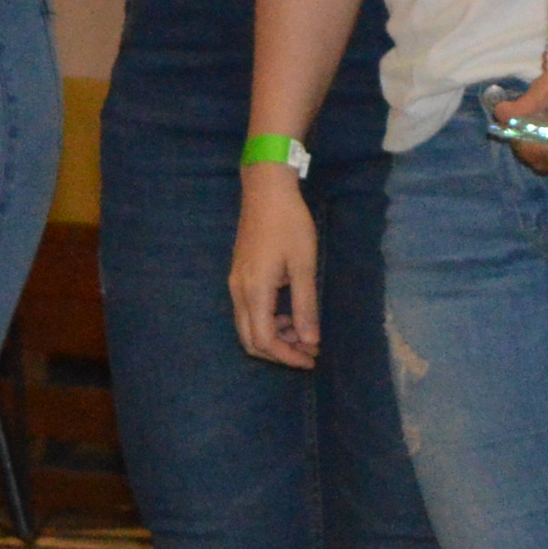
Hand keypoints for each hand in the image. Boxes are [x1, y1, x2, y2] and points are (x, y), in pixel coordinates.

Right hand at [227, 162, 319, 365]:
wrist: (266, 190)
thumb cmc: (289, 223)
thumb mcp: (304, 265)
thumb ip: (305, 305)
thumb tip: (309, 340)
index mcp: (255, 291)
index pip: (265, 340)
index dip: (287, 356)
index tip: (311, 358)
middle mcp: (239, 292)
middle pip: (251, 341)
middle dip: (279, 352)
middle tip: (308, 351)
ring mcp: (235, 284)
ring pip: (248, 327)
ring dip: (274, 337)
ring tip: (303, 331)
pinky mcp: (238, 276)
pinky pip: (248, 312)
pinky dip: (267, 321)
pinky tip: (288, 313)